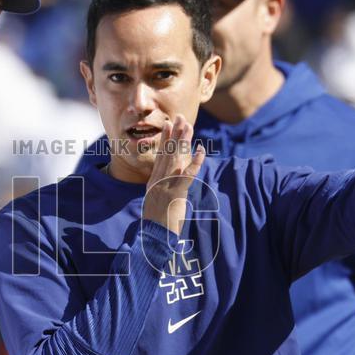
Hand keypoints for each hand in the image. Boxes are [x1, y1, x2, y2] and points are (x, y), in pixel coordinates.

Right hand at [141, 115, 205, 235]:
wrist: (154, 238)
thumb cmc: (156, 226)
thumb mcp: (156, 205)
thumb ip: (160, 192)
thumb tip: (165, 185)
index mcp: (153, 183)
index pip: (160, 157)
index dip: (164, 140)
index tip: (168, 125)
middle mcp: (158, 181)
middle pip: (167, 153)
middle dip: (174, 134)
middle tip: (180, 117)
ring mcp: (166, 186)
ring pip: (176, 159)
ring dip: (183, 142)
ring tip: (189, 126)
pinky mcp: (176, 194)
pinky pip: (188, 175)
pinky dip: (195, 162)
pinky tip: (201, 151)